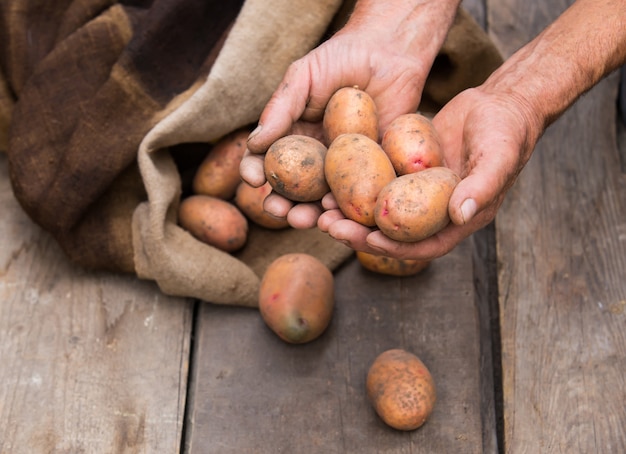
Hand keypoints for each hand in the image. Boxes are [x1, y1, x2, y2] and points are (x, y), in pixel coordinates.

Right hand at [240, 0, 457, 227]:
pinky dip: (348, 210)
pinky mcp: (373, 171)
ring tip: (307, 220)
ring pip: (324, 200)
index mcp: (293, 137)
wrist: (390, 51)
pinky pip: (359, 195)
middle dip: (283, 206)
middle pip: (294, 191)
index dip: (256, 173)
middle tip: (279, 211)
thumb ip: (279, 109)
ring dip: (313, 215)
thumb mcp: (303, 77)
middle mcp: (316, 157)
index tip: (253, 181)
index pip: (268, 161)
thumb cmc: (341, 57)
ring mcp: (344, 167)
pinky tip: (340, 214)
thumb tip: (253, 143)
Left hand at [319, 85, 539, 259]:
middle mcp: (435, 211)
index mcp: (459, 218)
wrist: (499, 102)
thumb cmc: (507, 130)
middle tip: (328, 226)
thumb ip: (482, 187)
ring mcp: (418, 192)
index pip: (424, 244)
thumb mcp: (499, 156)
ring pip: (380, 210)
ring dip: (350, 213)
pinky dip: (356, 185)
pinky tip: (330, 181)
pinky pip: (378, 182)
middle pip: (393, 232)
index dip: (395, 247)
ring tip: (320, 210)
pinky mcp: (405, 171)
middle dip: (360, 233)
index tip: (367, 239)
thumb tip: (460, 215)